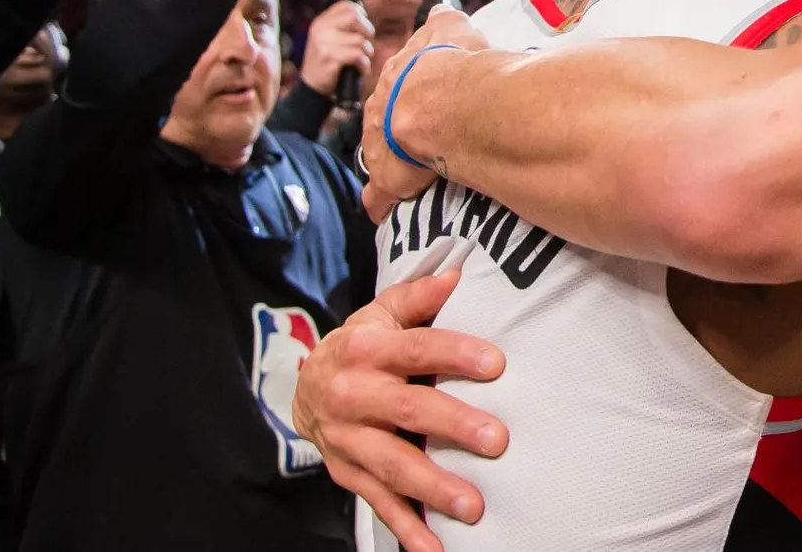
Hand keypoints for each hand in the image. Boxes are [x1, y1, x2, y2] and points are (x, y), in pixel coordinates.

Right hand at [292, 271, 507, 551]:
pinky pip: (380, 504)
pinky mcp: (349, 474)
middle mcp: (352, 395)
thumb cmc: (360, 346)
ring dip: (434, 486)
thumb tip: (457, 277)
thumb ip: (418, 297)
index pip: (417, 349)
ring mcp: (349, 440)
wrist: (304, 389)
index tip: (496, 365)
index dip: (456, 355)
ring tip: (473, 504)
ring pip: (394, 465)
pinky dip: (408, 529)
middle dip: (453, 426)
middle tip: (497, 440)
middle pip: (408, 410)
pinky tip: (436, 548)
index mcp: (366, 349)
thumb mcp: (381, 313)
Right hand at [301, 0, 376, 97]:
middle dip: (367, 32)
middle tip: (365, 46)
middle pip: (355, 18)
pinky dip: (364, 65)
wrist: (312, 88)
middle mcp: (320, 29)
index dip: (361, 15)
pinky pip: (358, 56)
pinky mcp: (330, 59)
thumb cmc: (327, 62)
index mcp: (321, 22)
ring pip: (360, 41)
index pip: (347, 5)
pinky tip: (360, 70)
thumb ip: (341, 25)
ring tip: (361, 61)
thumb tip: (361, 9)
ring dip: (367, 54)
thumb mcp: (327, 39)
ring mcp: (324, 44)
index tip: (362, 29)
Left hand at [361, 6, 487, 222]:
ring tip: (412, 171)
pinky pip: (379, 194)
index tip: (424, 100)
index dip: (412, 92)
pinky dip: (380, 202)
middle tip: (421, 138)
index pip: (398, 83)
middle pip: (385, 118)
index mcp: (396, 74)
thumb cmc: (452, 63)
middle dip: (399, 127)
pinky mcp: (387, 177)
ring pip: (381, 154)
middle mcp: (381, 107)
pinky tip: (382, 211)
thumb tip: (441, 10)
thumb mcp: (451, 27)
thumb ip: (445, 20)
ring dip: (393, 161)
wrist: (441, 101)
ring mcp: (379, 142)